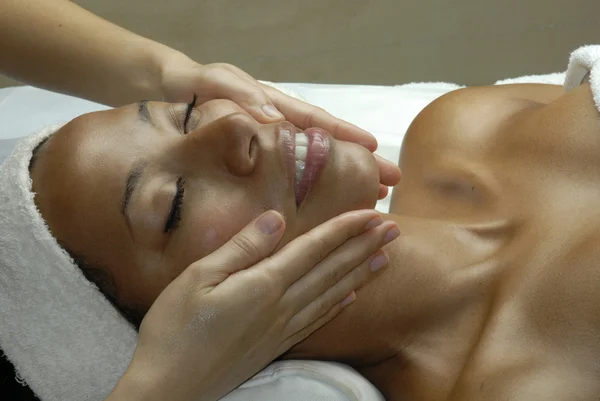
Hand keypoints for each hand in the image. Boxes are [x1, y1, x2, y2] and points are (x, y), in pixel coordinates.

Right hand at [119, 210, 398, 400]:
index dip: (344, 229)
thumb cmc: (174, 330)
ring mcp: (281, 330)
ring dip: (361, 273)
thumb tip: (277, 219)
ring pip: (332, 295)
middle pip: (331, 271)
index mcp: (263, 285)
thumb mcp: (198, 277)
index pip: (314, 249)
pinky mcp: (276, 347)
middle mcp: (281, 308)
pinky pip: (318, 321)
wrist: (169, 389)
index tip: (371, 213)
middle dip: (364, 246)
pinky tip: (352, 297)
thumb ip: (242, 247)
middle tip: (393, 229)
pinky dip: (340, 305)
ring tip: (386, 258)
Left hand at [160, 54, 400, 198]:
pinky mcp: (253, 160)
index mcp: (271, 104)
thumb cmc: (191, 82)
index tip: (374, 149)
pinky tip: (322, 208)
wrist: (165, 90)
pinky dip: (309, 189)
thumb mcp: (213, 83)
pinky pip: (288, 175)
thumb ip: (242, 97)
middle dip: (359, 162)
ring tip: (372, 196)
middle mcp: (277, 125)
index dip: (344, 135)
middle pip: (325, 145)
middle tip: (390, 183)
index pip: (315, 120)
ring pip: (313, 163)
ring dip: (343, 178)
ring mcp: (268, 144)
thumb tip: (275, 119)